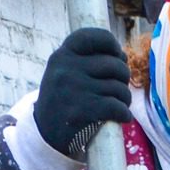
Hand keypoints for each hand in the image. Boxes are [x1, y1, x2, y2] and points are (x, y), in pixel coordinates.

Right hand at [33, 28, 132, 159]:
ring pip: (119, 88)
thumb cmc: (63, 99)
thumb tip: (122, 56)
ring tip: (118, 105)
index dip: (113, 46)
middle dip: (124, 77)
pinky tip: (123, 117)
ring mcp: (74, 89)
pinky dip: (125, 114)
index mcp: (62, 54)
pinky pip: (117, 107)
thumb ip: (87, 60)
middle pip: (115, 65)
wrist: (45, 132)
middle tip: (119, 88)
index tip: (118, 57)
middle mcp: (66, 68)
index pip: (94, 37)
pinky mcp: (82, 111)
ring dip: (125, 99)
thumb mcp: (65, 71)